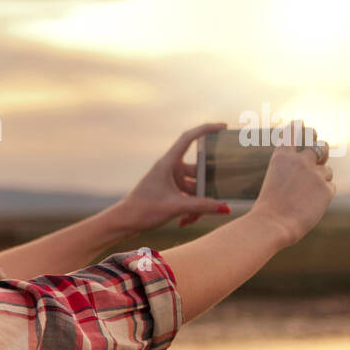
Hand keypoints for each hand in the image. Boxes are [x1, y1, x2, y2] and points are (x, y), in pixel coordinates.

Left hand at [114, 122, 234, 232]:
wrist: (123, 222)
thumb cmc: (143, 210)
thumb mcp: (176, 207)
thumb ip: (202, 206)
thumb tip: (225, 208)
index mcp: (168, 163)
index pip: (189, 138)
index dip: (206, 129)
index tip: (223, 127)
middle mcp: (170, 168)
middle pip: (198, 171)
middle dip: (206, 188)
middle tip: (214, 201)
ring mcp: (170, 180)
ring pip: (194, 187)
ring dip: (198, 204)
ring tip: (192, 219)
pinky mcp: (169, 192)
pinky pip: (188, 196)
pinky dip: (190, 208)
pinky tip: (186, 222)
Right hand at [248, 120, 336, 247]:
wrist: (272, 224)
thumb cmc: (268, 208)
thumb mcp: (274, 181)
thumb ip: (291, 171)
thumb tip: (314, 169)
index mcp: (282, 157)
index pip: (293, 133)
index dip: (299, 127)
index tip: (301, 123)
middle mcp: (300, 160)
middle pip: (320, 146)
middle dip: (322, 148)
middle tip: (321, 149)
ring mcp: (315, 173)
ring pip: (327, 170)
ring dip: (321, 179)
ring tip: (307, 195)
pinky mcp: (326, 188)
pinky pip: (330, 187)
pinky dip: (323, 195)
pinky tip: (311, 205)